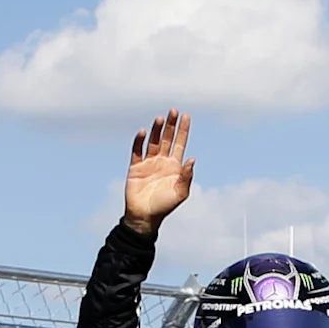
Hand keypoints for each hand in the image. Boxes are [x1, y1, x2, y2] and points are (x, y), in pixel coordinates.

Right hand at [121, 110, 193, 231]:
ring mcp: (148, 163)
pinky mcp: (135, 167)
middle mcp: (162, 161)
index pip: (180, 143)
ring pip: (153, 141)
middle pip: (167, 138)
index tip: (186, 116)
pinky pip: (137, 151)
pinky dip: (139, 142)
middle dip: (171, 125)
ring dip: (156, 130)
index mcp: (174, 166)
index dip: (183, 130)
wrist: (144, 216)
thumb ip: (187, 176)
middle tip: (174, 111)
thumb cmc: (164, 206)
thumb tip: (192, 159)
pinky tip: (142, 132)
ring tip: (160, 119)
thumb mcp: (180, 193)